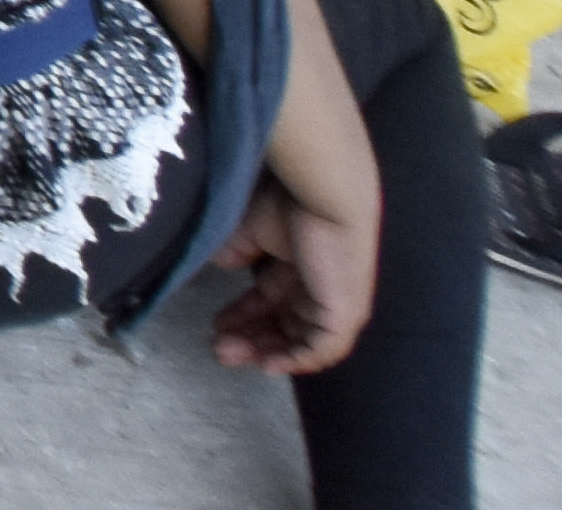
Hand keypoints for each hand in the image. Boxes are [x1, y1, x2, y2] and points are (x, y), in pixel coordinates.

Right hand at [207, 148, 379, 376]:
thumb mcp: (248, 228)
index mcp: (300, 266)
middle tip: (220, 349)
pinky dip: (294, 361)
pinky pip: (321, 350)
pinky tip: (266, 364)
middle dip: (250, 339)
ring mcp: (335, 305)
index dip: (243, 316)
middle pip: (285, 325)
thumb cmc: (285, 204)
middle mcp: (320, 289)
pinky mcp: (345, 316)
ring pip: (301, 341)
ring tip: (230, 354)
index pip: (272, 301)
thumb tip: (225, 265)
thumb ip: (237, 250)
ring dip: (265, 352)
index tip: (216, 325)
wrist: (323, 198)